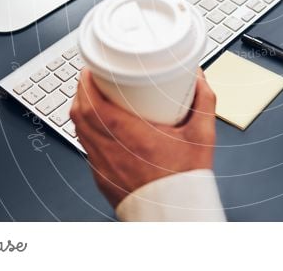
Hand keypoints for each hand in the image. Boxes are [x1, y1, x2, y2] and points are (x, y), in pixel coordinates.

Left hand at [70, 68, 216, 207]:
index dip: (86, 82)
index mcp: (129, 135)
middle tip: (94, 76)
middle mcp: (109, 150)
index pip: (92, 103)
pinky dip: (88, 131)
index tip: (93, 68)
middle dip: (83, 90)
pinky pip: (86, 147)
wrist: (175, 214)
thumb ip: (203, 102)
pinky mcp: (101, 177)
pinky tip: (100, 126)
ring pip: (79, 130)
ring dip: (83, 110)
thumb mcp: (202, 135)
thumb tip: (199, 78)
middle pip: (79, 113)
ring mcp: (102, 165)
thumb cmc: (185, 179)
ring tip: (94, 96)